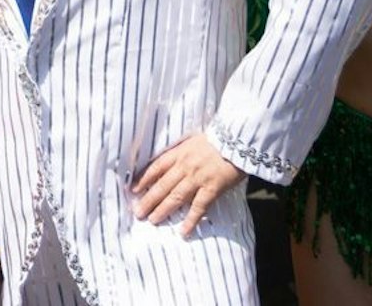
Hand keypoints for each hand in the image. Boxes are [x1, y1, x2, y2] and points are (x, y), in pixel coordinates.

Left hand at [131, 133, 245, 236]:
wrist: (238, 139)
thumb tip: (171, 161)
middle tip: (138, 213)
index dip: (143, 179)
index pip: (156, 168)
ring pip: (176, 197)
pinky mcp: (212, 188)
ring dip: (163, 210)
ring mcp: (198, 178)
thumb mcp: (193, 140)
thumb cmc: (217, 138)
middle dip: (148, 200)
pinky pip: (199, 207)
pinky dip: (191, 220)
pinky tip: (184, 231)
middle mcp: (185, 166)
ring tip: (153, 220)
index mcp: (179, 153)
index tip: (133, 190)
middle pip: (162, 186)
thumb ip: (181, 151)